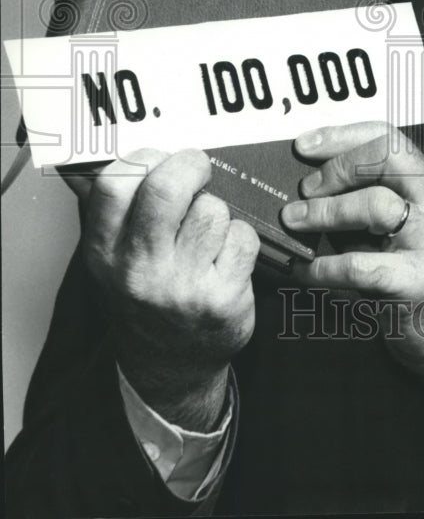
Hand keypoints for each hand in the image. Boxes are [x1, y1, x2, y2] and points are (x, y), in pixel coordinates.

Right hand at [68, 148, 259, 429]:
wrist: (170, 365)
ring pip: (212, 209)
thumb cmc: (145, 295)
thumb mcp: (114, 256)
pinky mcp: (222, 299)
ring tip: (206, 233)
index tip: (161, 158)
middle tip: (198, 170)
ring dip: (217, 211)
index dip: (145, 158)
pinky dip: (240, 238)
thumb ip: (107, 205)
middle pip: (167, 187)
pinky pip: (243, 236)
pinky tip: (226, 257)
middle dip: (190, 165)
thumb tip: (85, 153)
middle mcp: (139, 269)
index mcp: (106, 251)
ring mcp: (181, 286)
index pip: (114, 184)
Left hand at [282, 122, 423, 378]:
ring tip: (294, 221)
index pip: (389, 138)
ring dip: (326, 211)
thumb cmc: (411, 272)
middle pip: (389, 158)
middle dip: (339, 167)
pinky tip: (303, 270)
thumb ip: (364, 198)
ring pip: (377, 205)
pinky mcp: (416, 282)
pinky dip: (323, 266)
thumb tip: (306, 182)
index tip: (303, 144)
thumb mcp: (397, 225)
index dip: (342, 136)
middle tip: (305, 189)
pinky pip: (360, 265)